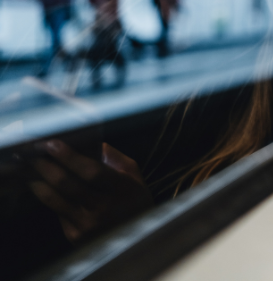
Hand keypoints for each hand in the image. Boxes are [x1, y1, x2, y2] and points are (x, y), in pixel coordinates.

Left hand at [29, 140, 153, 243]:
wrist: (137, 237)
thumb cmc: (135, 200)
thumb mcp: (133, 175)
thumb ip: (113, 157)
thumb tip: (88, 141)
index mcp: (121, 189)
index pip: (91, 171)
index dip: (69, 157)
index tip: (51, 144)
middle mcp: (103, 209)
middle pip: (66, 184)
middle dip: (45, 166)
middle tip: (31, 154)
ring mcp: (87, 225)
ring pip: (54, 199)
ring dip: (37, 182)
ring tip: (27, 169)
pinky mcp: (76, 237)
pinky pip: (56, 212)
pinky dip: (48, 197)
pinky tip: (41, 186)